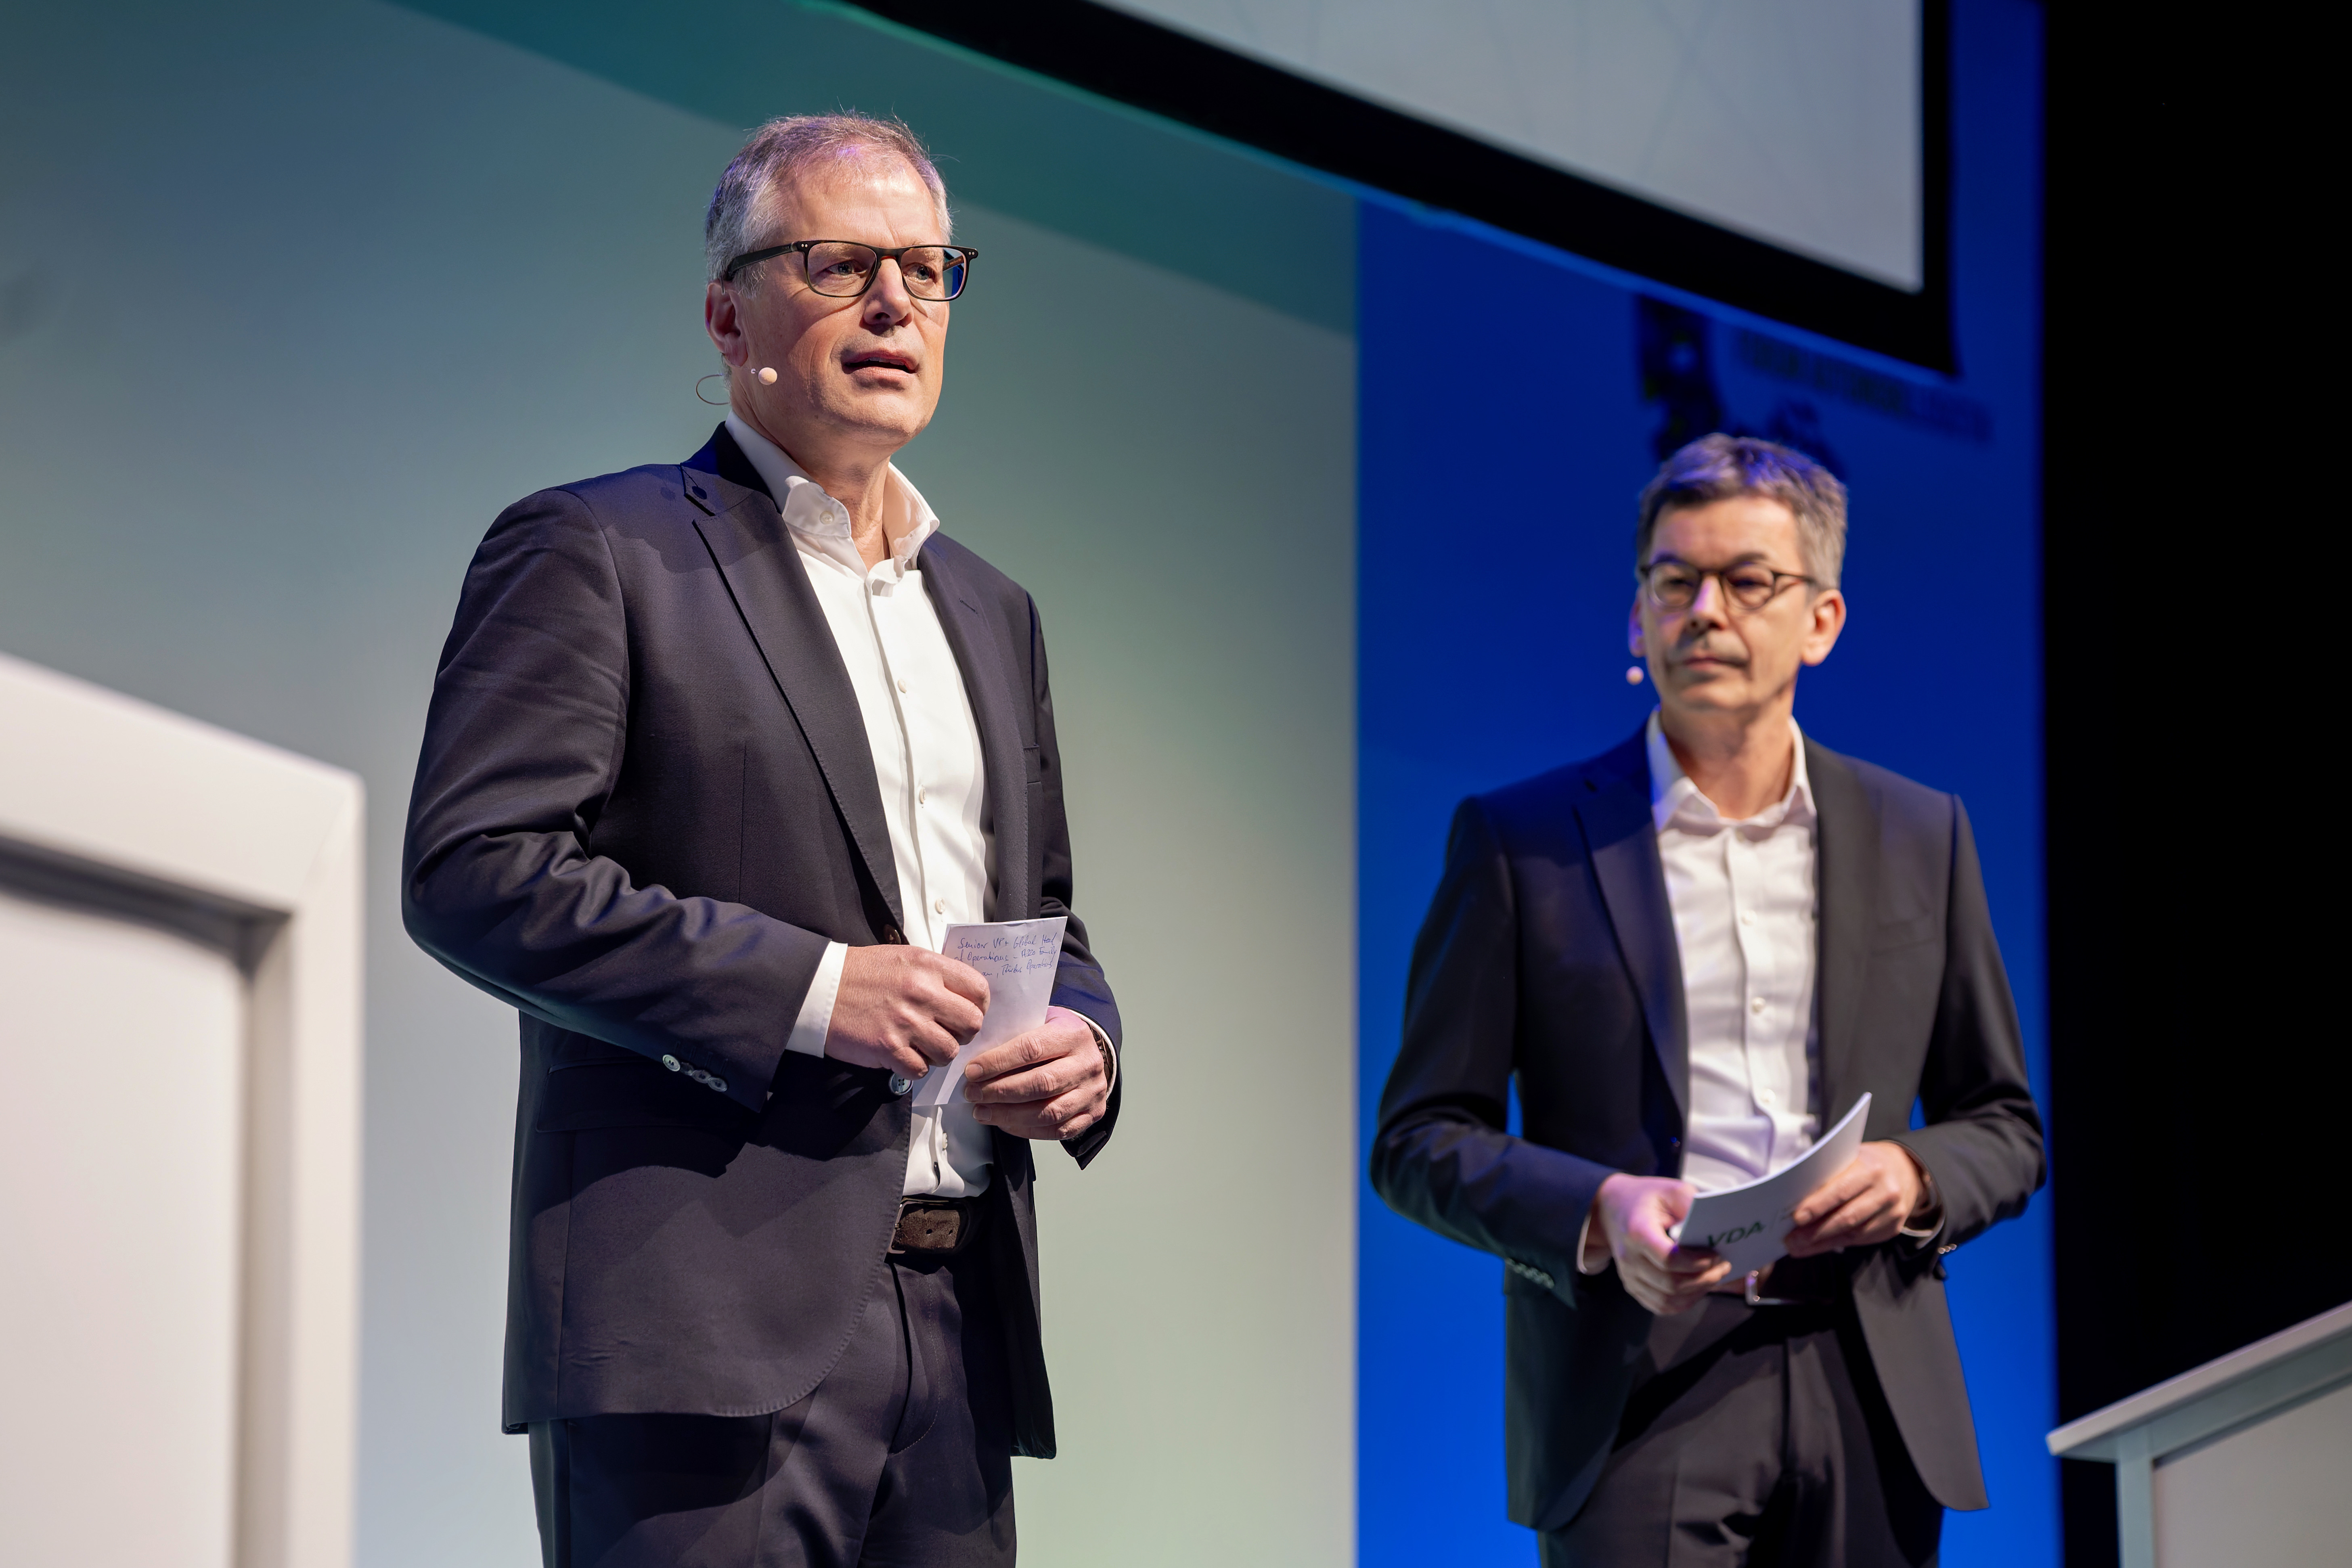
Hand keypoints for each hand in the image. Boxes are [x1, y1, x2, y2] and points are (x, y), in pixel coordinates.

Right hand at [823, 944, 988, 1079]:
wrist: (819, 989)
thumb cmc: (861, 973)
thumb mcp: (903, 958)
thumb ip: (935, 973)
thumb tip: (962, 994)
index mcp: (928, 966)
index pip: (979, 989)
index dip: (980, 1006)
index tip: (969, 1012)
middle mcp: (921, 993)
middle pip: (972, 1024)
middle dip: (964, 1033)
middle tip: (948, 1032)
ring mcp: (905, 1022)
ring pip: (949, 1051)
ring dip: (939, 1053)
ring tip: (922, 1045)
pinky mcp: (888, 1048)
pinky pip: (920, 1070)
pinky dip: (915, 1068)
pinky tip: (904, 1056)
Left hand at [963, 1006, 1109, 1141]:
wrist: (1089, 1054)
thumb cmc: (1056, 1038)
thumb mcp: (1040, 1022)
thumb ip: (1015, 1034)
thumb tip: (978, 1059)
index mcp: (1073, 1034)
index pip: (1031, 1049)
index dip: (998, 1062)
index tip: (972, 1071)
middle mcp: (1087, 1064)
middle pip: (1041, 1083)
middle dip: (1000, 1091)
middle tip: (973, 1094)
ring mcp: (1092, 1092)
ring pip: (1049, 1112)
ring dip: (1009, 1115)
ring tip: (982, 1112)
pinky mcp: (1092, 1114)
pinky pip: (1057, 1130)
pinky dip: (1026, 1130)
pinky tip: (1005, 1123)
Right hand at [1589, 1173, 1731, 1313]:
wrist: (1613, 1209)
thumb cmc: (1646, 1199)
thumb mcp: (1671, 1189)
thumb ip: (1692, 1204)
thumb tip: (1714, 1228)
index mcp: (1637, 1232)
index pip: (1668, 1259)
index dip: (1696, 1263)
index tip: (1716, 1255)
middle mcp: (1629, 1258)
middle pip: (1670, 1284)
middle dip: (1704, 1279)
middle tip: (1723, 1267)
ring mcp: (1629, 1276)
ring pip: (1667, 1300)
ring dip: (1696, 1293)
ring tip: (1713, 1277)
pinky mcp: (1633, 1286)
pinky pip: (1661, 1306)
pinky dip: (1684, 1302)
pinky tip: (1697, 1288)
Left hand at [1784, 1141, 1927, 1256]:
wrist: (1905, 1170)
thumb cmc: (1867, 1163)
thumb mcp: (1850, 1158)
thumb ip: (1830, 1174)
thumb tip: (1796, 1198)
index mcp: (1871, 1168)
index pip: (1841, 1190)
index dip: (1818, 1205)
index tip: (1797, 1217)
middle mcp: (1886, 1192)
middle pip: (1847, 1217)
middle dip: (1816, 1231)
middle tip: (1792, 1240)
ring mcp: (1892, 1213)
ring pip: (1853, 1234)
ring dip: (1822, 1242)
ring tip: (1799, 1246)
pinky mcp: (1892, 1228)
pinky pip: (1861, 1240)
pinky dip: (1837, 1244)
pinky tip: (1819, 1245)